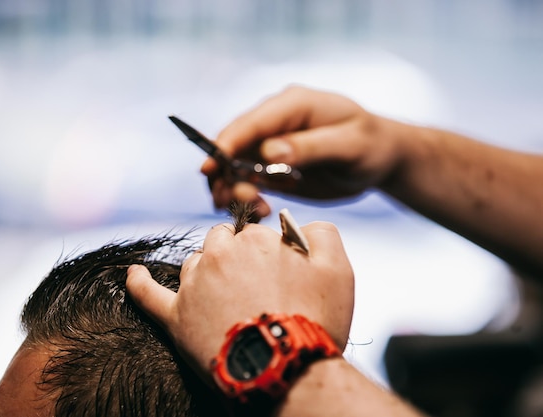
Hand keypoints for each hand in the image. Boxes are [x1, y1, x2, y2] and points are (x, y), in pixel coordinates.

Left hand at [126, 221, 353, 381]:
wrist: (284, 370)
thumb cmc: (314, 321)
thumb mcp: (338, 268)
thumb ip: (322, 233)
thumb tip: (301, 224)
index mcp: (255, 240)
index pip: (256, 235)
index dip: (270, 256)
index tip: (281, 279)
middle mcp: (219, 254)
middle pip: (222, 242)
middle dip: (237, 257)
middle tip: (257, 289)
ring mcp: (194, 285)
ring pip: (194, 264)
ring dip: (207, 273)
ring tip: (228, 301)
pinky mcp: (176, 317)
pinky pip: (146, 294)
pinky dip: (138, 283)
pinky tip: (132, 274)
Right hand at [202, 85, 401, 217]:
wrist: (380, 159)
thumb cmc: (371, 145)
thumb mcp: (349, 145)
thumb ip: (311, 147)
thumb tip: (270, 152)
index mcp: (292, 105)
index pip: (251, 123)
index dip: (226, 144)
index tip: (209, 168)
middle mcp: (275, 122)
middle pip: (234, 145)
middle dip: (225, 173)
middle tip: (230, 202)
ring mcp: (270, 145)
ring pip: (235, 166)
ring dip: (233, 188)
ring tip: (252, 210)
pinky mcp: (271, 167)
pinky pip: (247, 182)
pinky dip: (246, 198)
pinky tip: (261, 211)